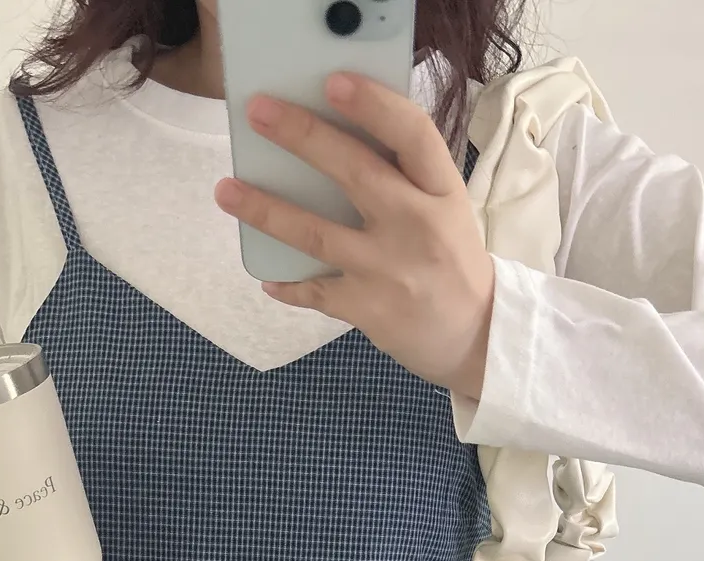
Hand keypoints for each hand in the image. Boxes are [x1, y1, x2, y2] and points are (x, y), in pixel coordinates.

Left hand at [214, 72, 494, 398]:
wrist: (476, 335)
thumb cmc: (450, 260)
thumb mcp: (445, 208)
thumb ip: (405, 175)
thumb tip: (337, 132)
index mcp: (442, 191)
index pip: (411, 135)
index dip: (373, 104)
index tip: (333, 82)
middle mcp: (417, 226)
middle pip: (354, 171)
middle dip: (302, 137)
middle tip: (258, 112)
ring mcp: (389, 270)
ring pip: (317, 233)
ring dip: (266, 210)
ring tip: (227, 190)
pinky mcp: (368, 309)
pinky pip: (315, 290)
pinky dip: (287, 284)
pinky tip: (266, 274)